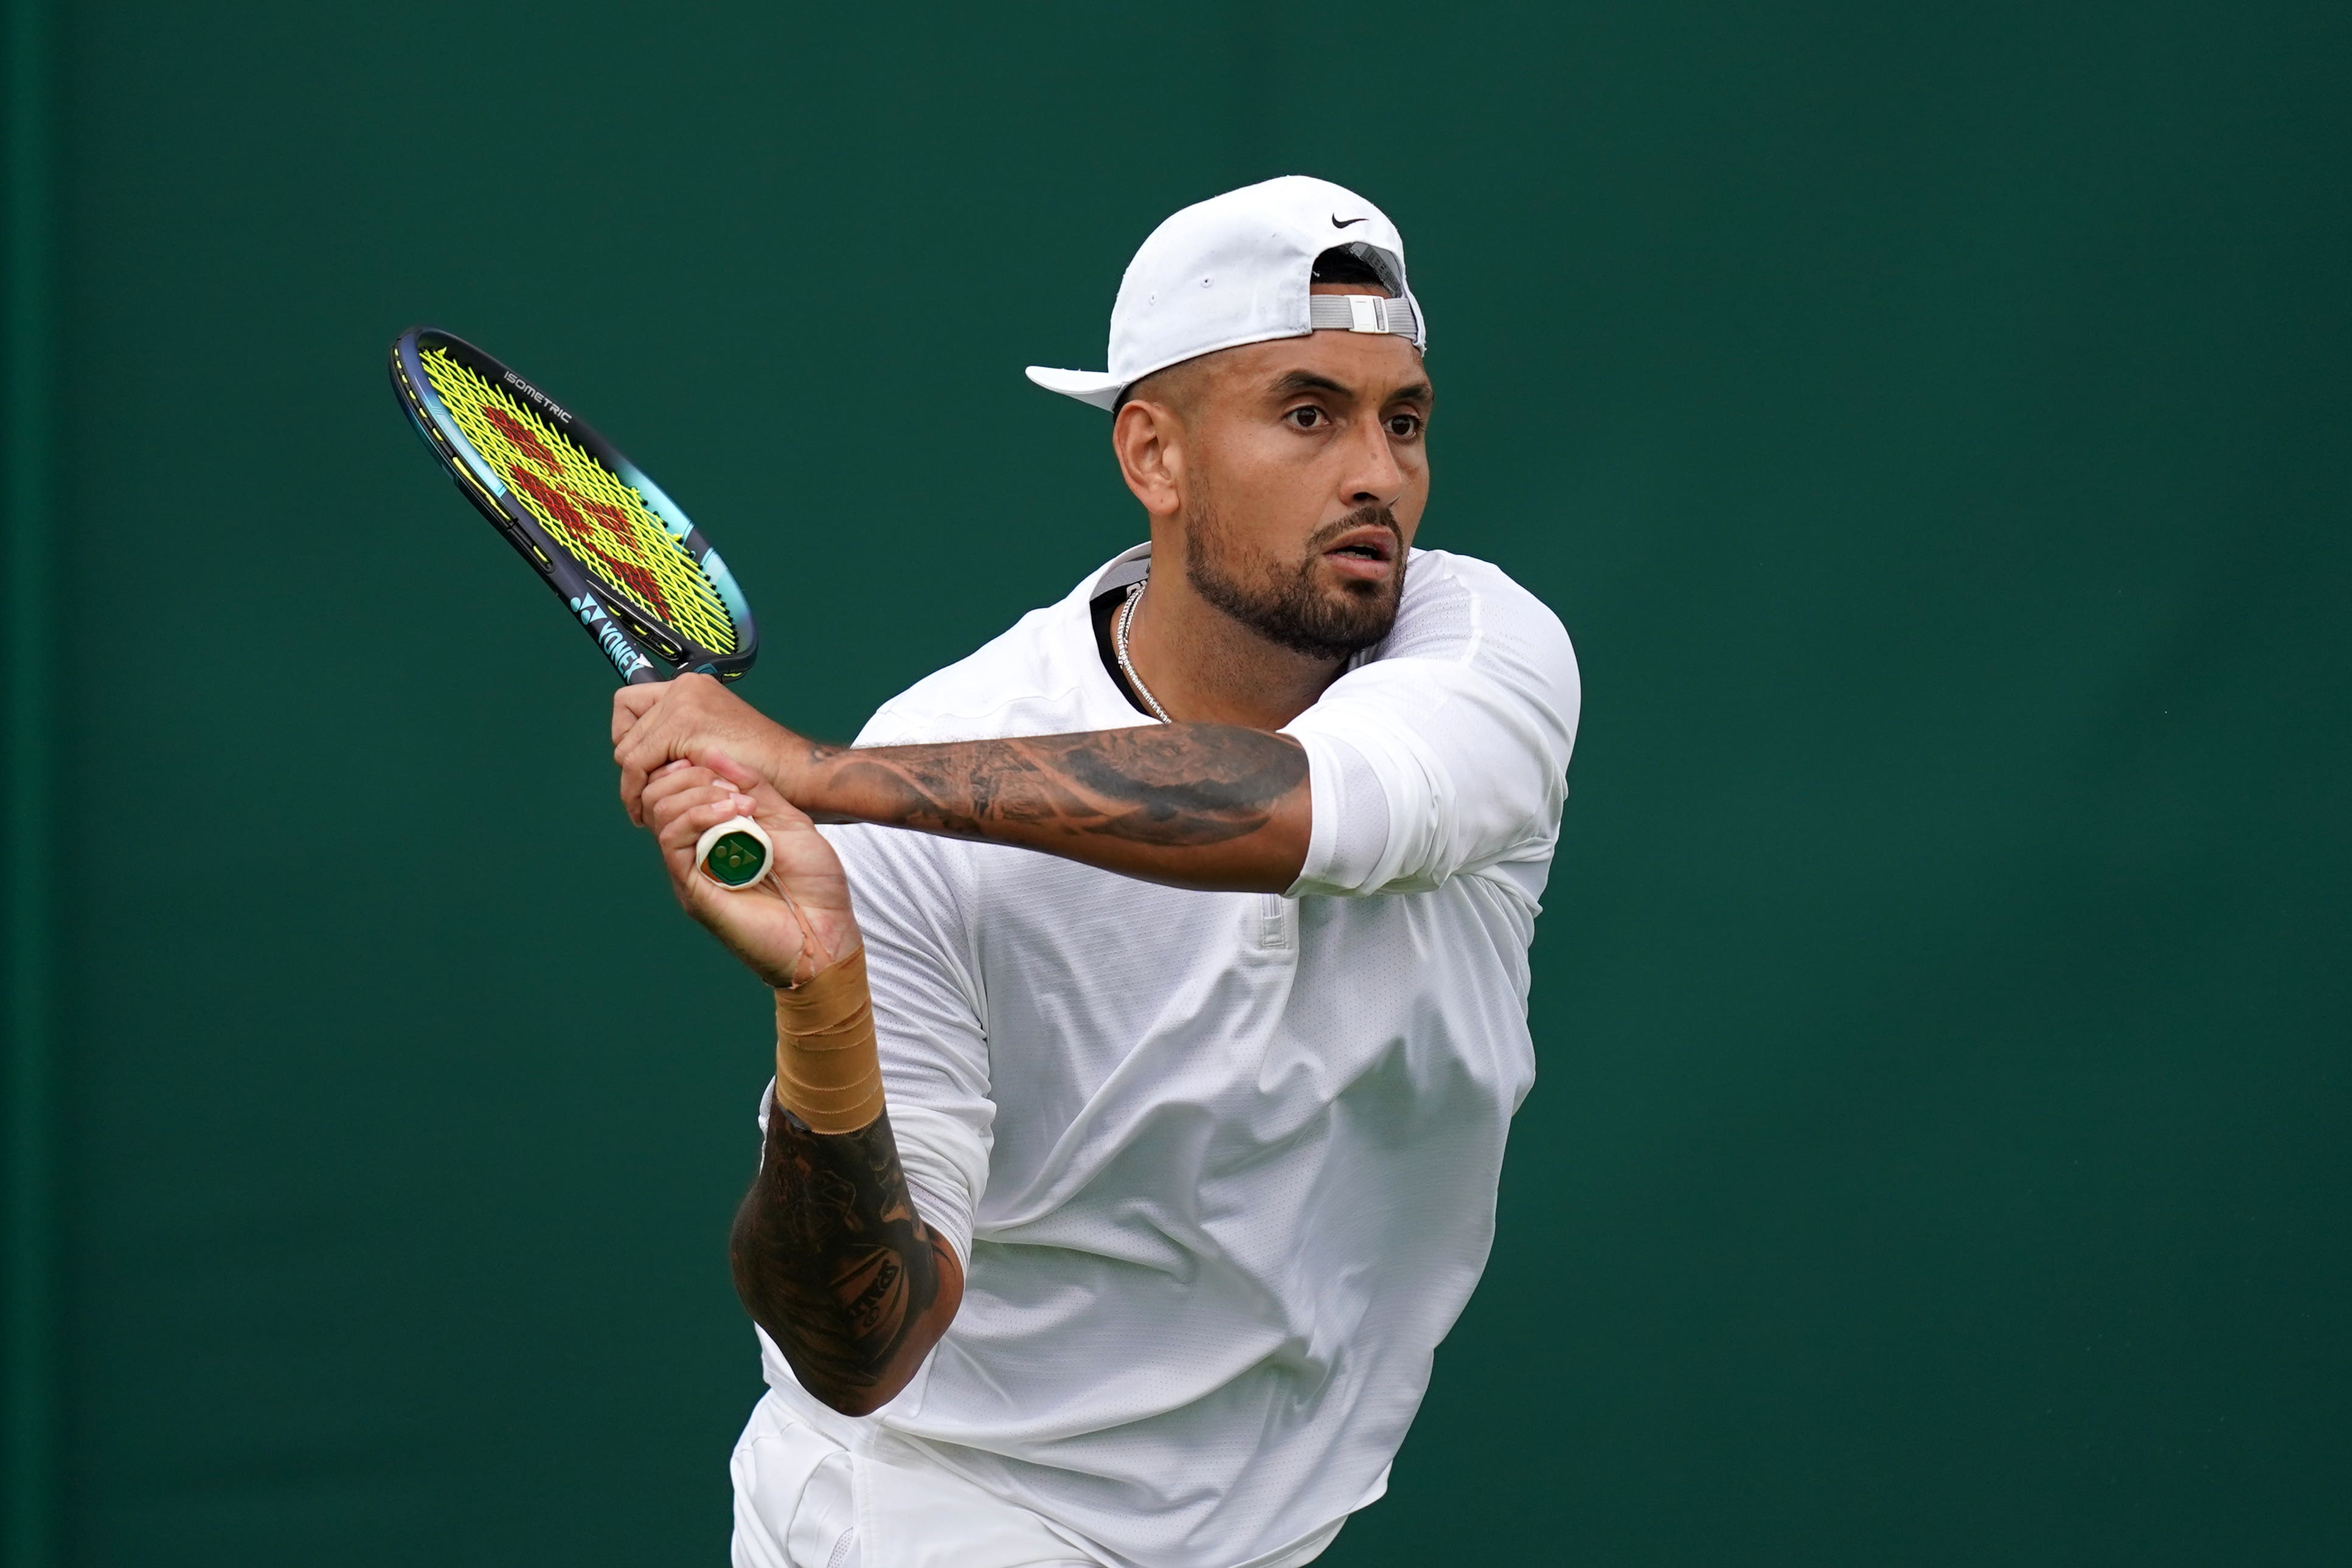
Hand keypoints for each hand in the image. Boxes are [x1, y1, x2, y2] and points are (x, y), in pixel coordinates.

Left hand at [613, 674, 798, 826]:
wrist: (795, 771)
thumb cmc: (765, 768)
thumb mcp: (713, 746)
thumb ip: (680, 742)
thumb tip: (639, 762)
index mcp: (692, 689)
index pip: (631, 705)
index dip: (630, 740)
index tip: (643, 767)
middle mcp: (684, 687)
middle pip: (625, 727)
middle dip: (631, 764)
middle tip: (643, 792)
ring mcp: (684, 702)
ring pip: (626, 747)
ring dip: (633, 781)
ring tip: (646, 806)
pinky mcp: (683, 724)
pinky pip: (636, 762)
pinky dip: (635, 790)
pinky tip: (644, 810)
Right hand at [639, 756, 859, 988]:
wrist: (828, 932)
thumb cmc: (814, 883)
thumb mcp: (787, 819)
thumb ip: (752, 786)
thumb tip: (712, 752)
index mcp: (716, 833)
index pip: (676, 788)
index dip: (691, 766)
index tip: (725, 765)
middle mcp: (697, 851)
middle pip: (659, 795)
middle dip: (691, 775)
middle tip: (733, 786)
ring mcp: (691, 870)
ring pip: (660, 813)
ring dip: (698, 792)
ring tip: (739, 801)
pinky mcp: (693, 889)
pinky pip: (672, 842)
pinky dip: (698, 816)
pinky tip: (735, 812)